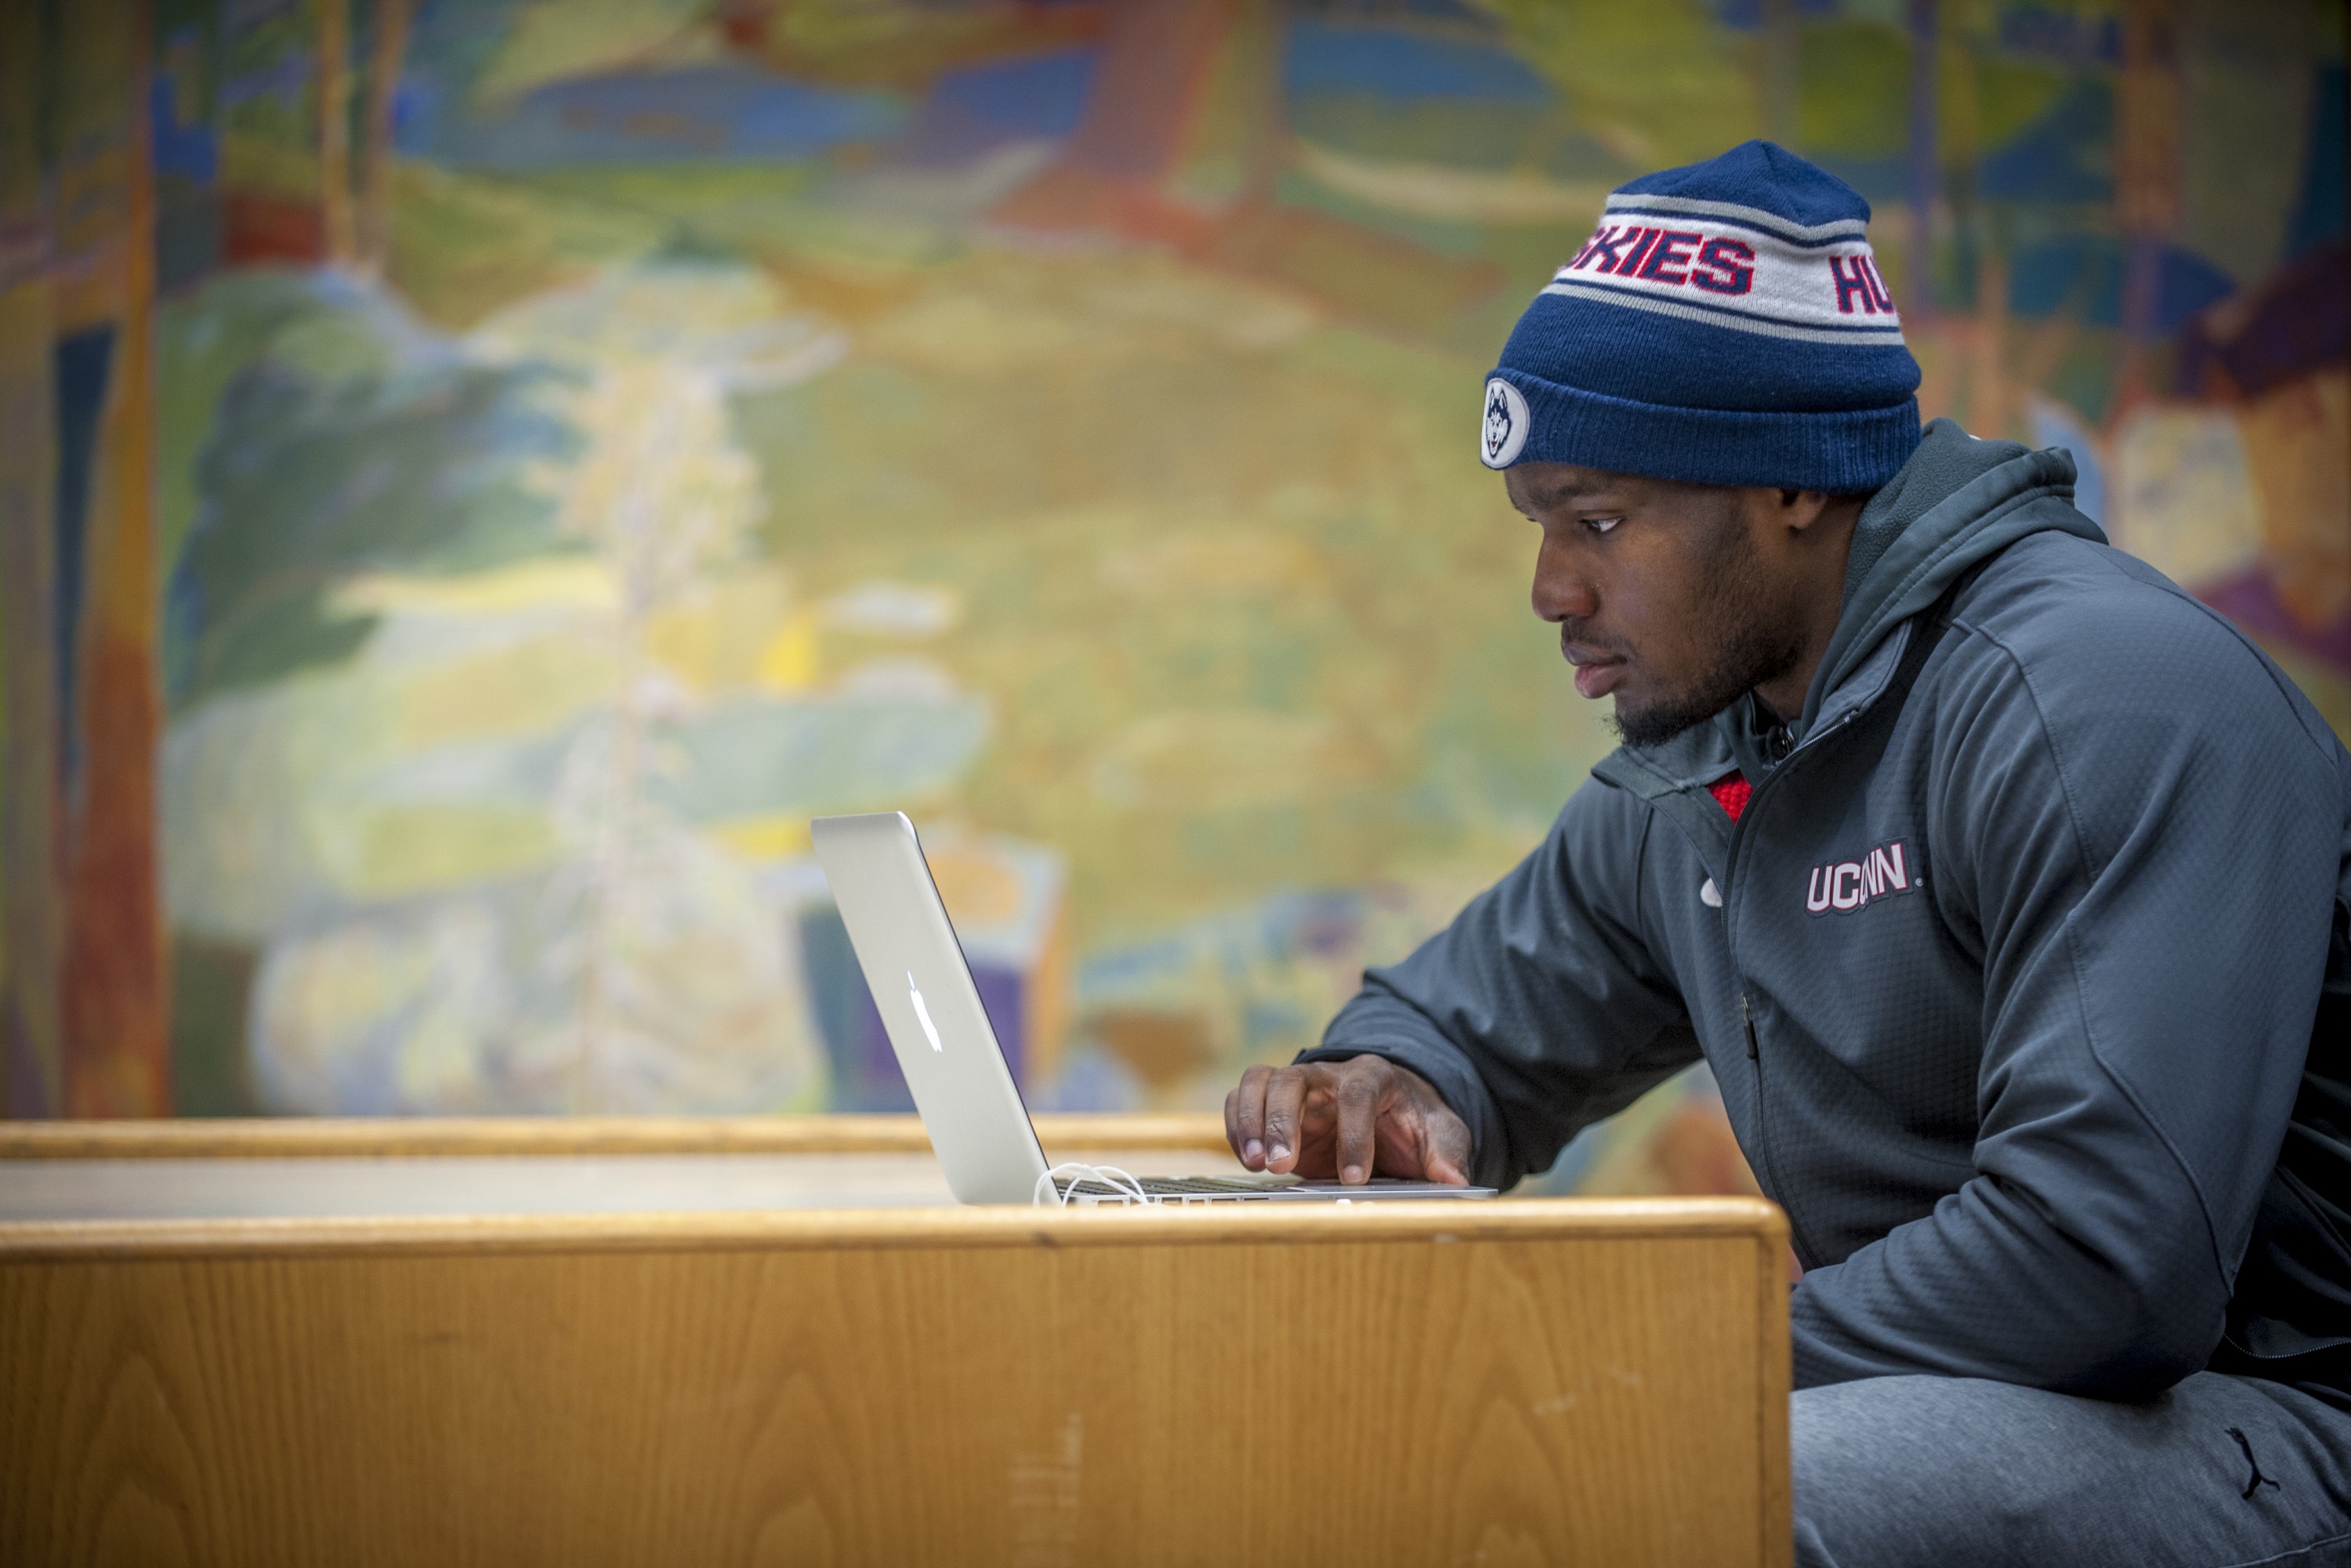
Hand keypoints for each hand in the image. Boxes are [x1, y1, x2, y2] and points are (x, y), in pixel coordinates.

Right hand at [1223, 1057, 1471, 1185]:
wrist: (1389, 1109)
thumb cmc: (1414, 1122)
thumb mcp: (1442, 1134)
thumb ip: (1447, 1153)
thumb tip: (1455, 1182)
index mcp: (1375, 1076)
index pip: (1358, 1093)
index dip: (1353, 1135)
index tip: (1353, 1180)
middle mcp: (1329, 1074)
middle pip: (1296, 1079)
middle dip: (1283, 1122)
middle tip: (1280, 1165)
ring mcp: (1298, 1086)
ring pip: (1260, 1081)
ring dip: (1251, 1120)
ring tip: (1255, 1164)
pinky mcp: (1273, 1103)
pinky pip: (1241, 1098)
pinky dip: (1236, 1125)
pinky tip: (1245, 1160)